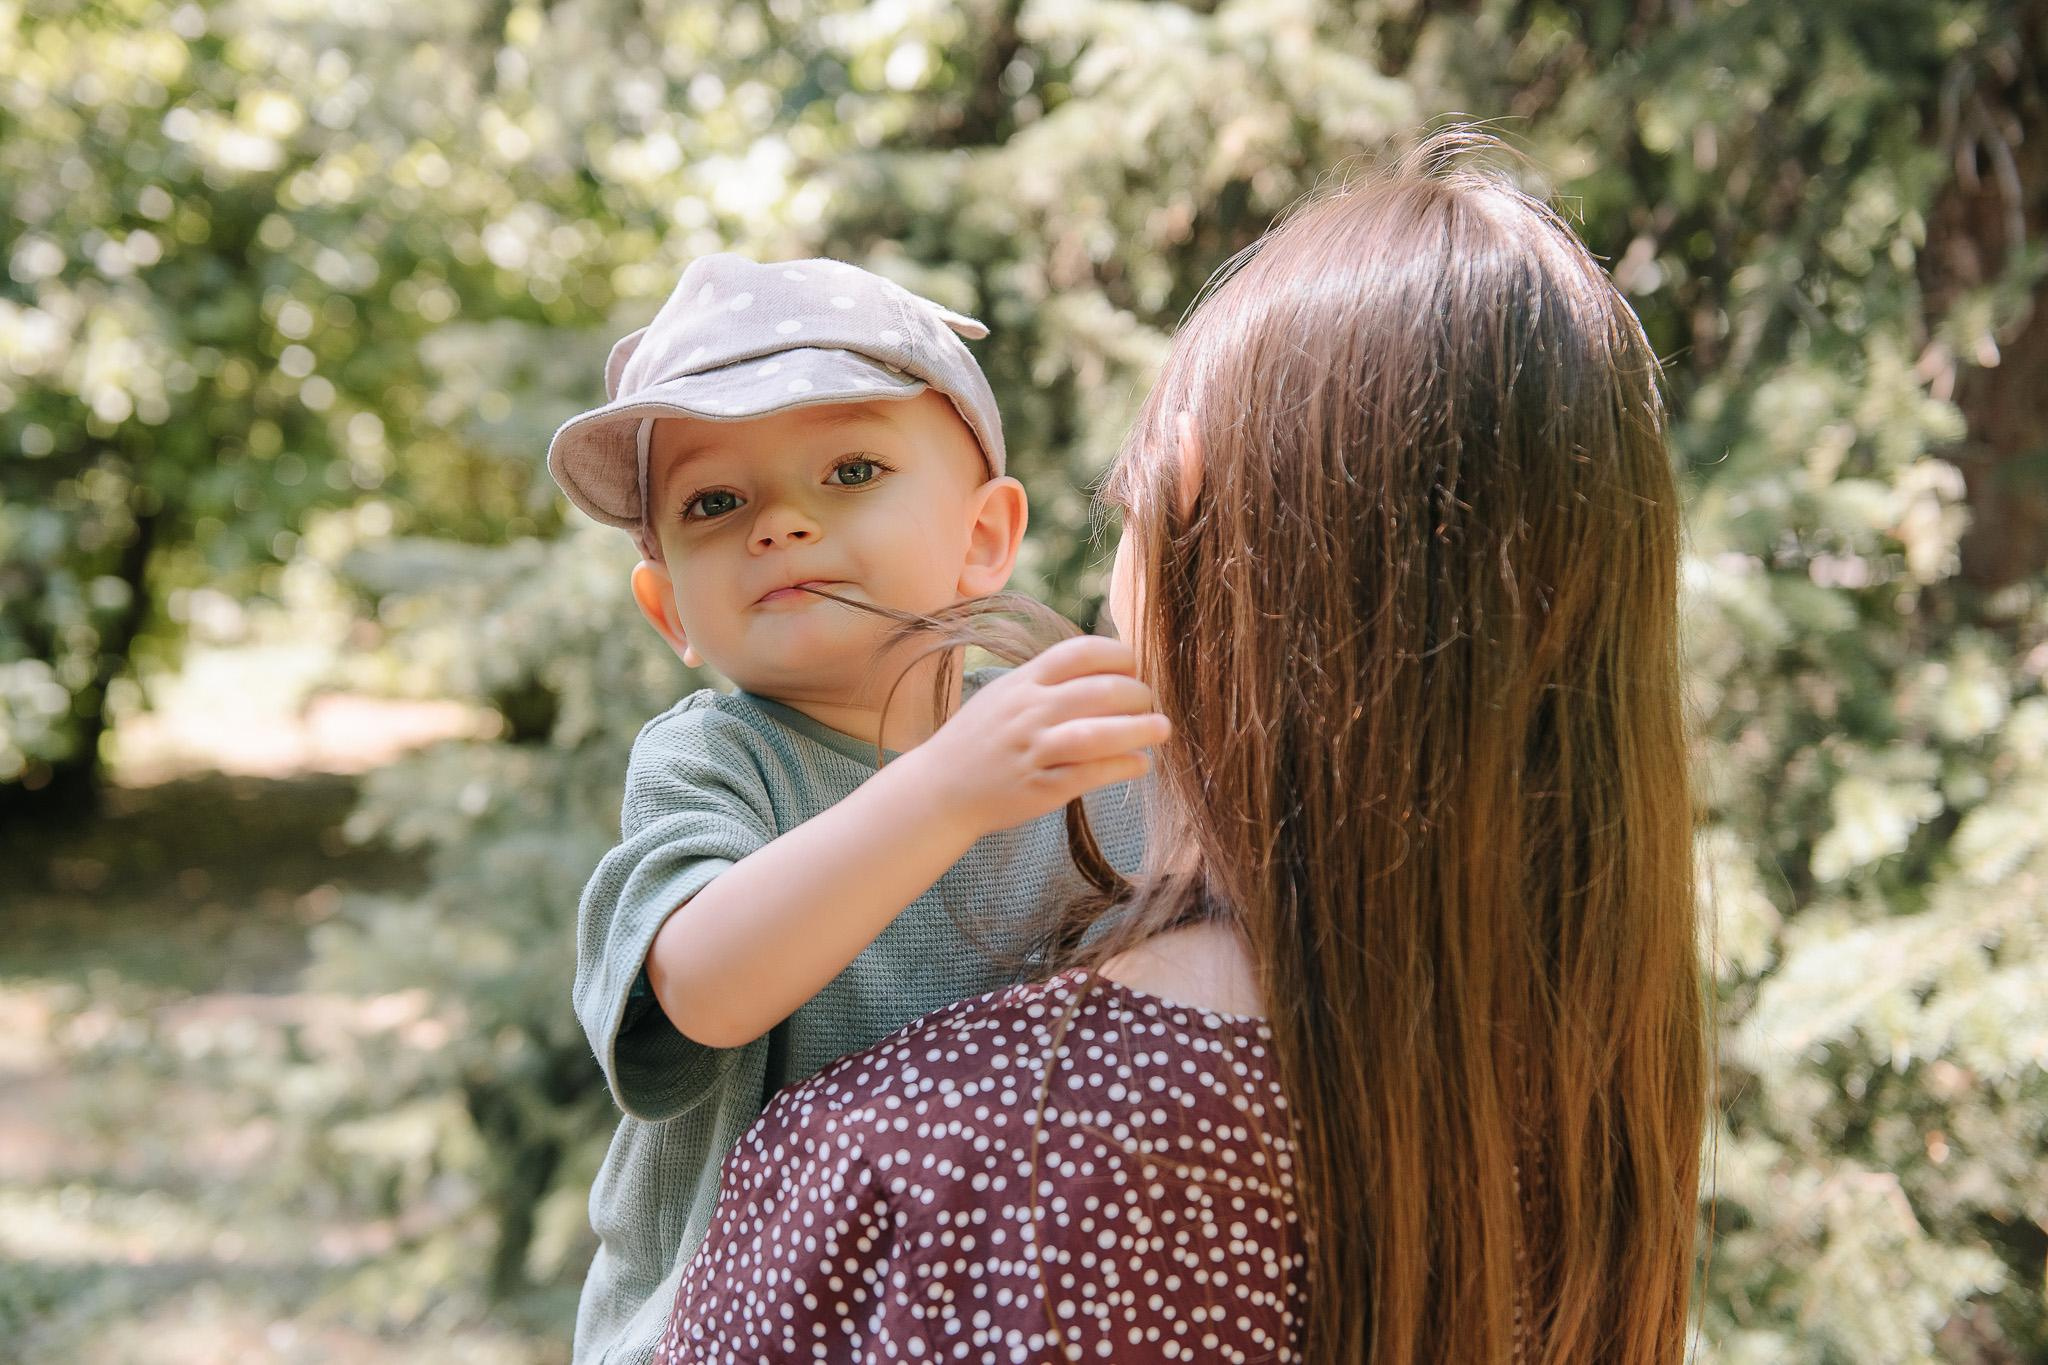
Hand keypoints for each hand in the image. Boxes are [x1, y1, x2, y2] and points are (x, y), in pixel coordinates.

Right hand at [910, 635, 1168, 836]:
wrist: (939, 788)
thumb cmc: (980, 739)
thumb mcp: (1005, 694)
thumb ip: (1047, 679)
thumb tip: (1107, 667)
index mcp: (1023, 682)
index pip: (1080, 653)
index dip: (1118, 655)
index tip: (1134, 666)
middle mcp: (1029, 712)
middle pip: (1098, 691)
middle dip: (1137, 695)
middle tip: (1150, 703)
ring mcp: (1033, 751)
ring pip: (1097, 734)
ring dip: (1138, 730)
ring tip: (1162, 729)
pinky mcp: (1040, 788)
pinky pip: (1090, 775)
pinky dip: (1121, 767)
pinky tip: (1139, 764)